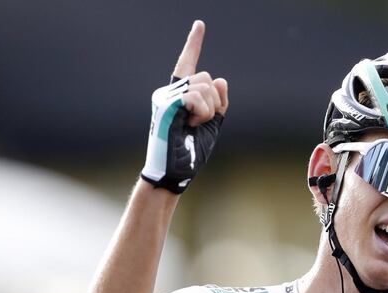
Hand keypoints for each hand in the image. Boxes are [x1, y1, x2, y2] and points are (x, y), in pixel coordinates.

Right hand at [141, 20, 228, 193]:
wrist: (175, 172)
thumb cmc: (190, 153)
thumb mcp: (212, 125)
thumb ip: (219, 103)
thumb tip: (221, 80)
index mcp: (178, 95)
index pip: (188, 64)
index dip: (194, 44)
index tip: (200, 25)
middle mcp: (169, 92)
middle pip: (206, 78)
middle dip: (214, 102)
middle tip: (200, 123)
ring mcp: (166, 97)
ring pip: (204, 86)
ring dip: (208, 110)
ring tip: (194, 126)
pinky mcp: (167, 104)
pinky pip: (197, 97)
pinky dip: (202, 113)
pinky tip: (190, 125)